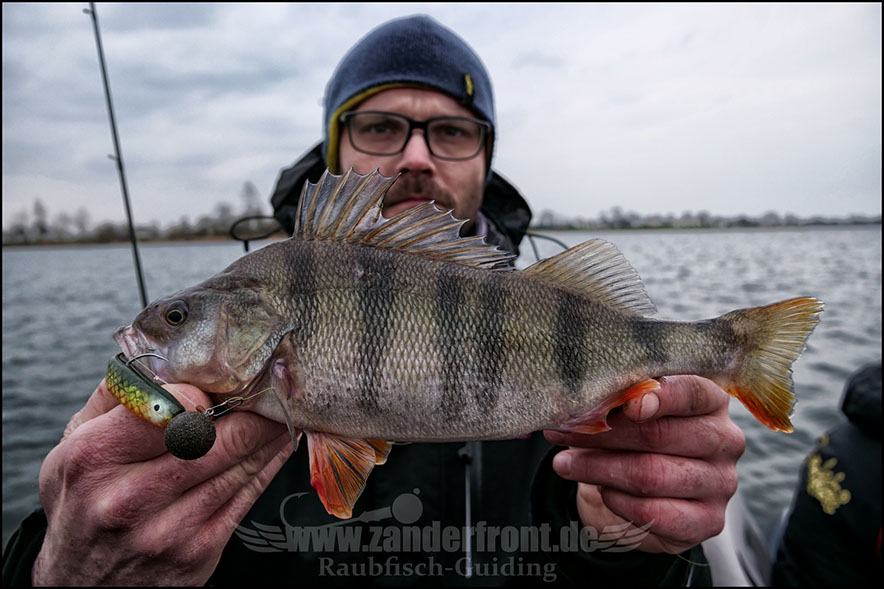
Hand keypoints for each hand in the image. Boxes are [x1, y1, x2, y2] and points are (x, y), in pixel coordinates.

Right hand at [33, 379, 293, 585]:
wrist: (83, 586)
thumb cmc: (82, 503)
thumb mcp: (72, 448)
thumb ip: (114, 399)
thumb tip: (161, 358)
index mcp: (94, 459)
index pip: (163, 412)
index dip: (203, 392)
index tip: (225, 378)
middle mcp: (129, 498)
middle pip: (214, 439)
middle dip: (253, 406)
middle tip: (277, 380)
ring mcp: (169, 530)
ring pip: (239, 465)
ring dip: (269, 430)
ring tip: (284, 404)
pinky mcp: (200, 550)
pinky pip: (249, 494)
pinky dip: (269, 461)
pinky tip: (277, 440)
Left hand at [544, 375, 745, 553]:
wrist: (644, 491)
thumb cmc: (636, 436)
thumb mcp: (628, 410)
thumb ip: (616, 401)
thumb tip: (577, 401)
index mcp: (711, 400)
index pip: (691, 391)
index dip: (660, 396)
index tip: (626, 404)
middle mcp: (725, 439)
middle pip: (660, 435)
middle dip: (604, 435)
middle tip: (563, 433)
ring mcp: (721, 482)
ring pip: (651, 474)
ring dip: (599, 469)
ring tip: (565, 464)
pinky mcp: (709, 521)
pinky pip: (654, 512)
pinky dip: (619, 501)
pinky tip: (601, 491)